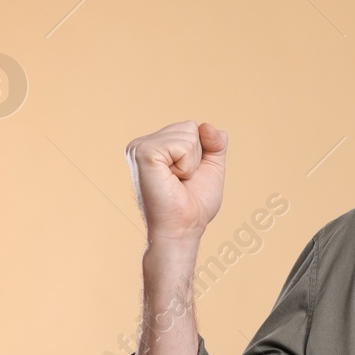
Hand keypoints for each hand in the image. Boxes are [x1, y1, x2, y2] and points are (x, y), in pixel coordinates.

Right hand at [125, 120, 227, 246]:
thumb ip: (215, 142)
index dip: (201, 153)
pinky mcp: (143, 153)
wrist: (183, 228)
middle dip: (197, 156)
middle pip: (191, 127)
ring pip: (188, 133)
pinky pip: (182, 145)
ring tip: (176, 181)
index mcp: (154, 145)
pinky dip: (186, 165)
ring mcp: (139, 147)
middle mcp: (142, 143)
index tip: (186, 176)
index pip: (192, 127)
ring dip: (192, 162)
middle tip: (181, 181)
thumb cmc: (194, 203)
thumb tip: (206, 125)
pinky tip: (171, 179)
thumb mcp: (211, 166)